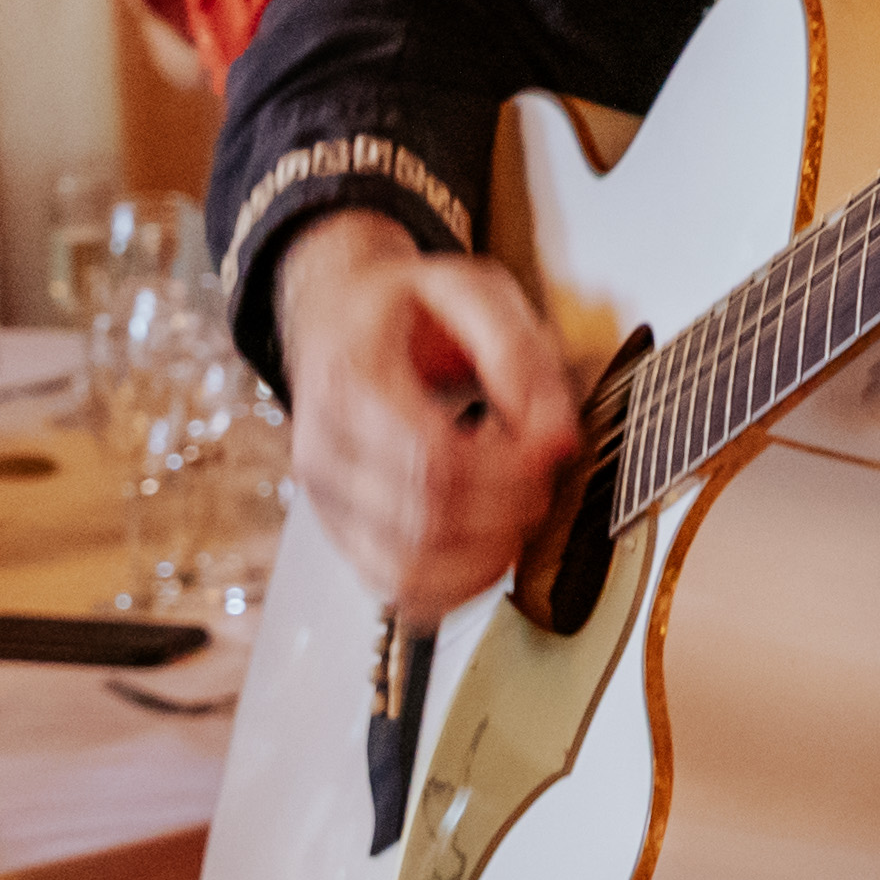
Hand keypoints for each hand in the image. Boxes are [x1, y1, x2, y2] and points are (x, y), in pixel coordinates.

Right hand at [276, 209, 583, 622]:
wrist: (340, 317)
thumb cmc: (406, 308)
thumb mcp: (472, 290)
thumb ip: (519, 354)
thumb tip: (554, 438)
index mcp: (351, 381)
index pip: (431, 461)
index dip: (507, 471)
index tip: (549, 451)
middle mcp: (325, 450)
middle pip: (427, 522)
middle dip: (508, 511)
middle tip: (541, 477)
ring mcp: (327, 500)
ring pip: (409, 570)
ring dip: (486, 556)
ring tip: (514, 508)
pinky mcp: (342, 533)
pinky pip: (397, 589)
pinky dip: (457, 584)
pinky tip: (489, 545)